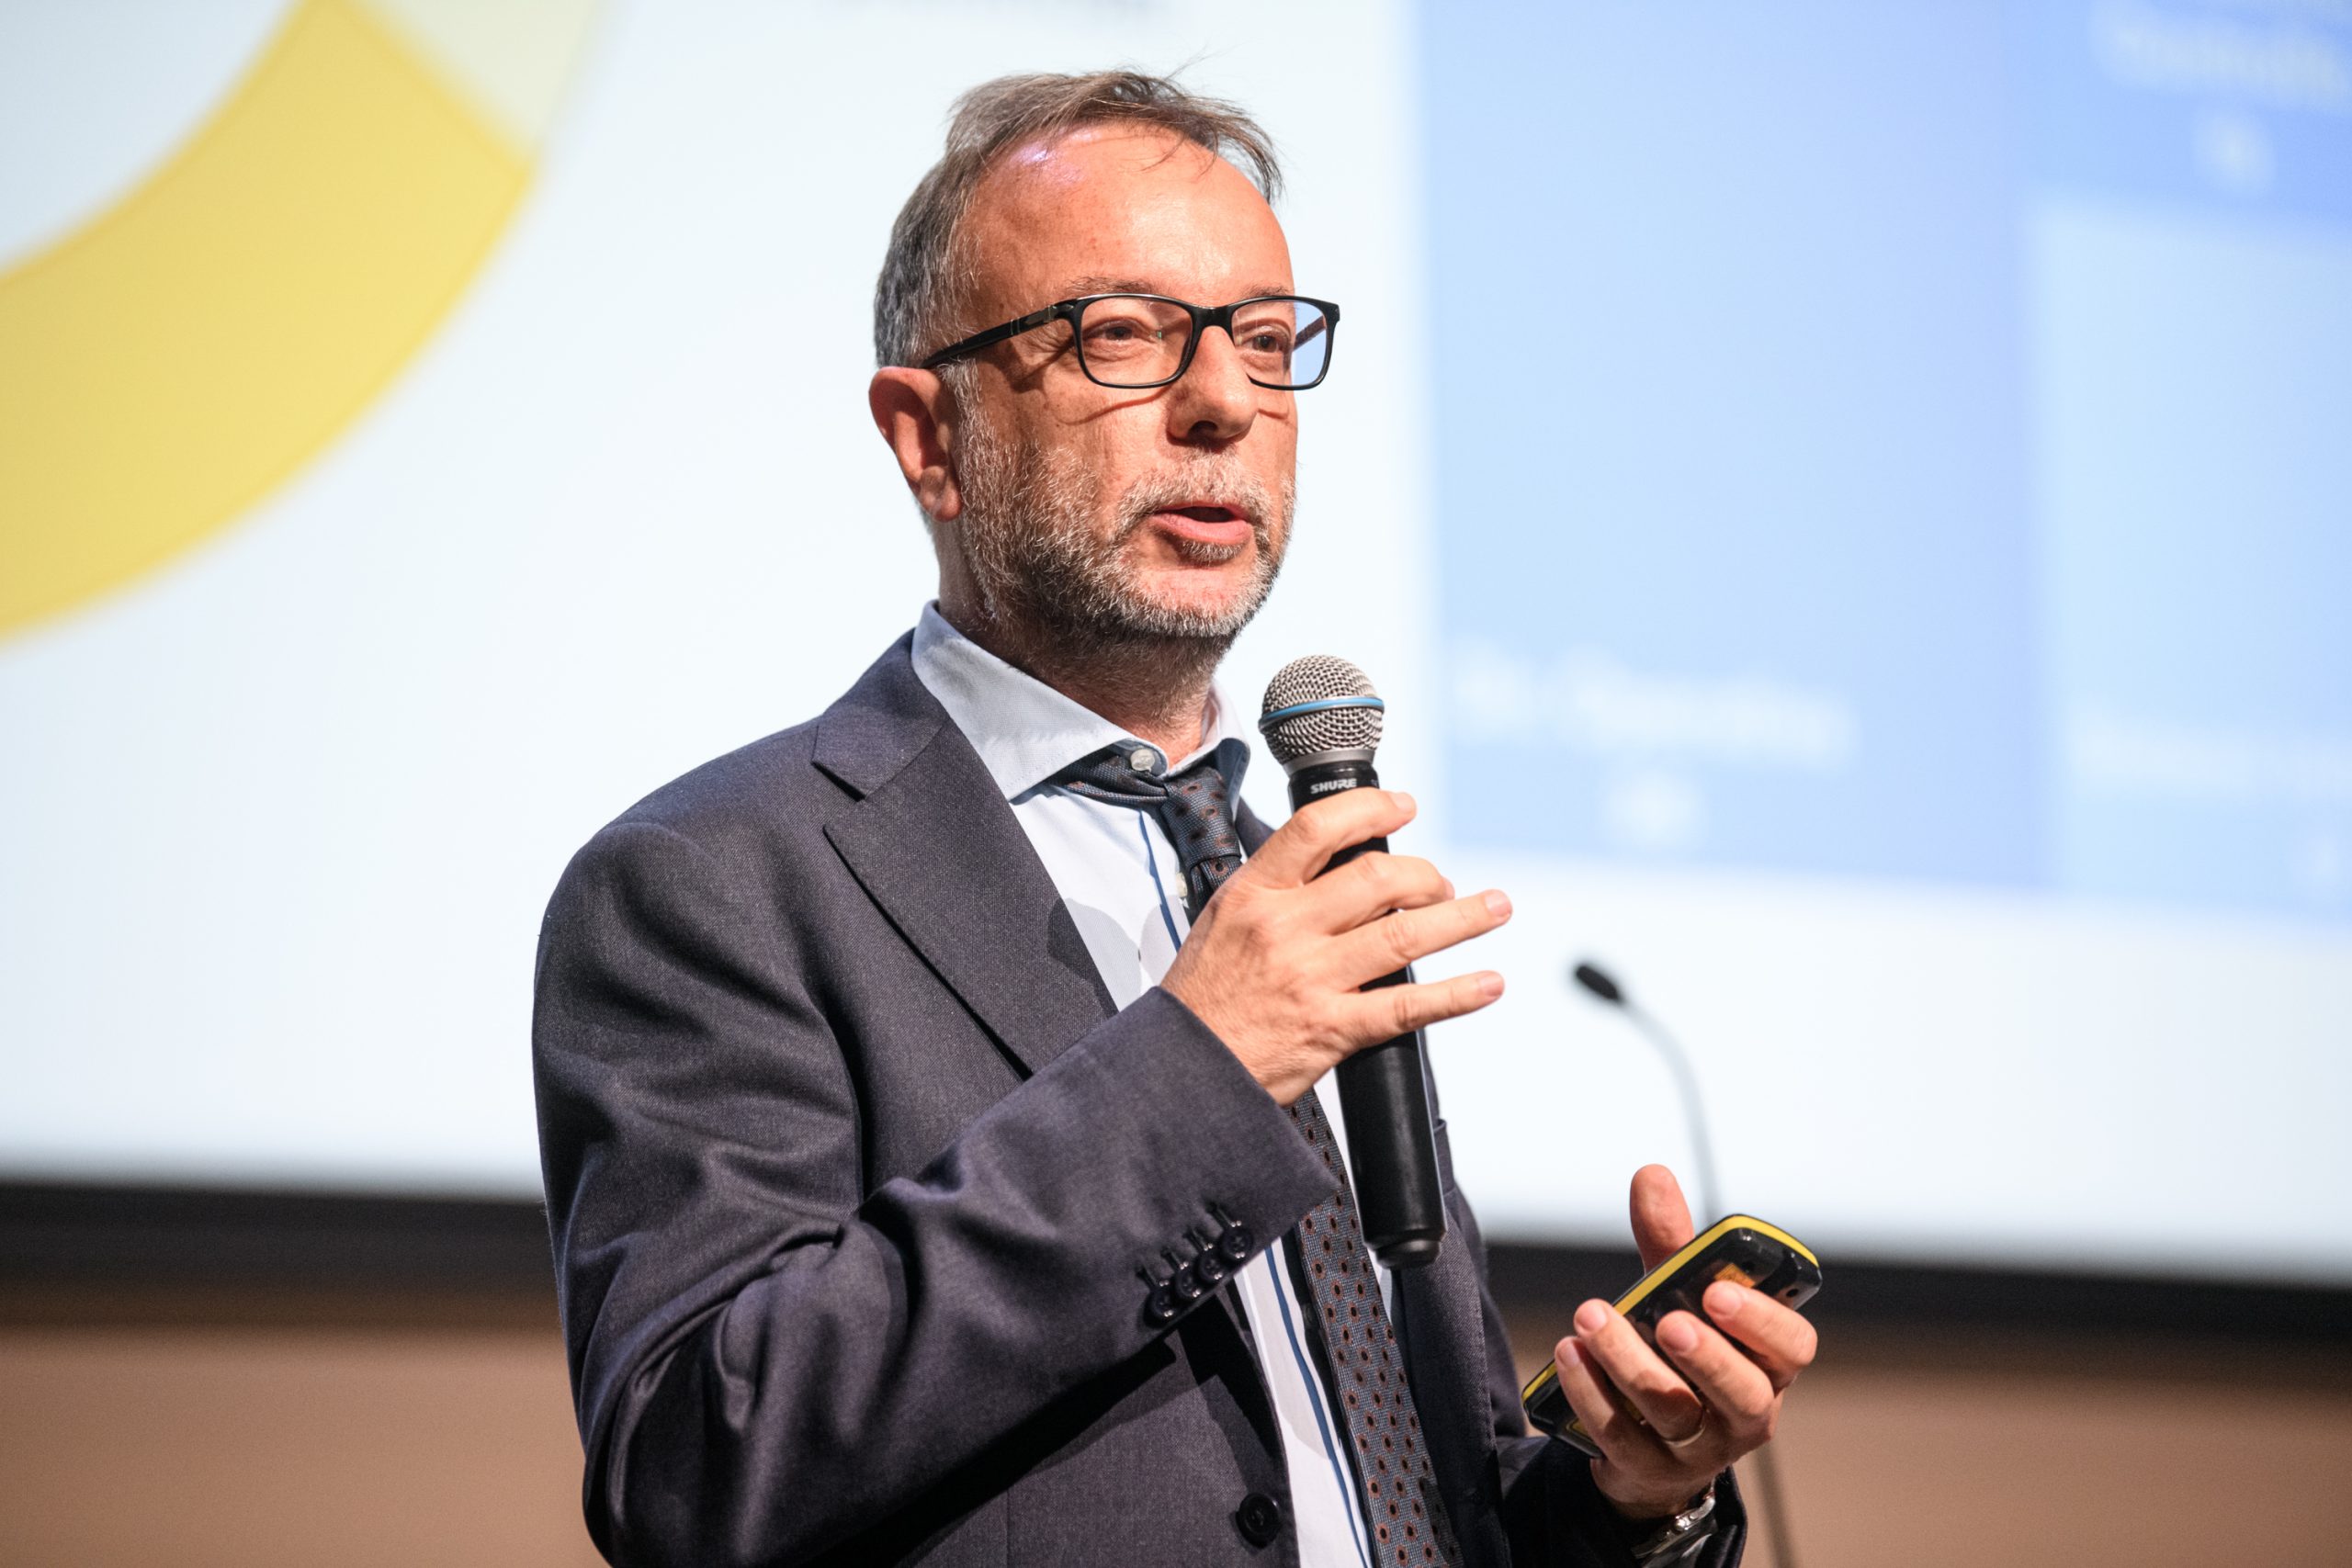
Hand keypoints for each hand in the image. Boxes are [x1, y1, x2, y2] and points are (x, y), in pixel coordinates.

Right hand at [1161, 789, 1508, 1103]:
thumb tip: (1340, 865)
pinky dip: (1458, 994)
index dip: (1371, 810)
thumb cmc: (1204, 997)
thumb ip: (1277, 891)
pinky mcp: (1333, 1029)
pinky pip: (1408, 1006)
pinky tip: (1487, 983)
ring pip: (1405, 935)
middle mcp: (1285, 930)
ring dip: (1462, 919)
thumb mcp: (1223, 921)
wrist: (1183, 1069)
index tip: (1404, 808)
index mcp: (1255, 895)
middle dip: (1426, 876)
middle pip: (1377, 879)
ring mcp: (1312, 979)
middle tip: (1442, 886)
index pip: (1318, 830)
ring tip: (1494, 908)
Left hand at [1551, 1166, 1818, 1519]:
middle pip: (1742, 1394)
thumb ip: (1671, 1243)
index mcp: (1767, 1363)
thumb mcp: (1679, 1296)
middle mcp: (1745, 1412)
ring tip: (1588, 1317)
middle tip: (1667, 1320)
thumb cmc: (1678, 1350)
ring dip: (1627, 1362)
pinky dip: (1591, 1394)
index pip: (1792, 1349)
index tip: (1719, 1292)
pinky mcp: (1648, 1470)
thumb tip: (1651, 1174)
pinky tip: (1568, 1355)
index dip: (1763, 1323)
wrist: (1647, 1439)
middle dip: (1706, 1357)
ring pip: (1673, 1411)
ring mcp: (1699, 1449)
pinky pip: (1621, 1437)